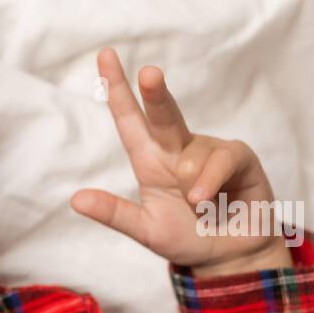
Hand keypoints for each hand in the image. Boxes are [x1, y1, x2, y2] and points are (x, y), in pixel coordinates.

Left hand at [71, 47, 292, 276]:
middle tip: (148, 73)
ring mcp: (208, 149)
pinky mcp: (238, 157)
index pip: (129, 120)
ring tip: (196, 206)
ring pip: (190, 152)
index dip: (117, 89)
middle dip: (155, 93)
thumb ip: (115, 214)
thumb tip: (75, 199)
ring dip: (189, 185)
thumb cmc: (187, 237)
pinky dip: (209, 183)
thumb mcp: (146, 229)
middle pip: (162, 113)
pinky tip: (204, 200)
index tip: (105, 55)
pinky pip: (220, 160)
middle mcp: (177, 148)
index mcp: (150, 159)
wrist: (230, 256)